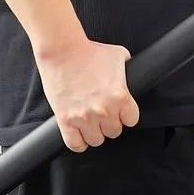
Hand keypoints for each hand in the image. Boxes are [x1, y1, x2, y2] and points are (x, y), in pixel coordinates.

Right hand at [36, 37, 139, 152]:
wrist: (62, 50)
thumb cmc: (88, 51)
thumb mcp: (117, 55)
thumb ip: (127, 69)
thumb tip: (132, 72)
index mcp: (120, 96)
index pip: (131, 120)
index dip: (125, 116)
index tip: (119, 111)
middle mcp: (104, 110)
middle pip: (114, 132)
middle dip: (109, 123)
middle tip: (102, 114)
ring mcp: (84, 117)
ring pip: (96, 140)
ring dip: (94, 133)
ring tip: (90, 122)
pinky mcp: (66, 120)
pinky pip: (76, 144)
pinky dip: (78, 142)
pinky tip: (79, 134)